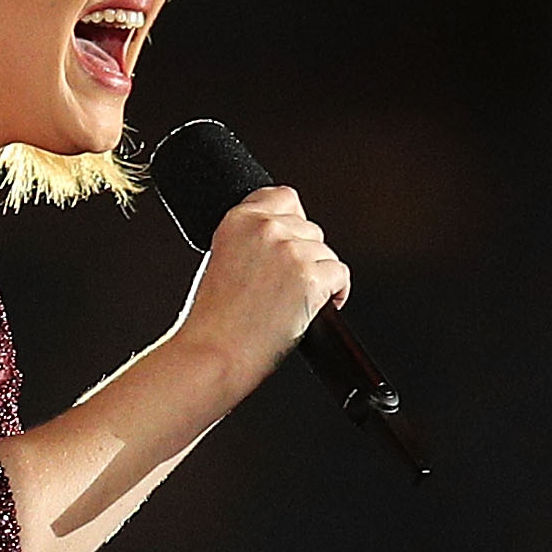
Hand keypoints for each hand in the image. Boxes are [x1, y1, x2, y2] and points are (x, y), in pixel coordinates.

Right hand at [172, 185, 351, 382]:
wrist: (213, 354)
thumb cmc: (212, 322)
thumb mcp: (219, 262)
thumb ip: (250, 242)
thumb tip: (283, 241)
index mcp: (238, 220)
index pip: (284, 198)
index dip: (293, 222)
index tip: (290, 242)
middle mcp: (266, 228)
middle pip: (311, 230)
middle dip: (305, 257)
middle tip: (285, 287)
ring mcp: (290, 251)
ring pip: (326, 254)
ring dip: (318, 277)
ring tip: (293, 302)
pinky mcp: (311, 277)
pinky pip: (340, 275)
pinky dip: (335, 294)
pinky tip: (314, 309)